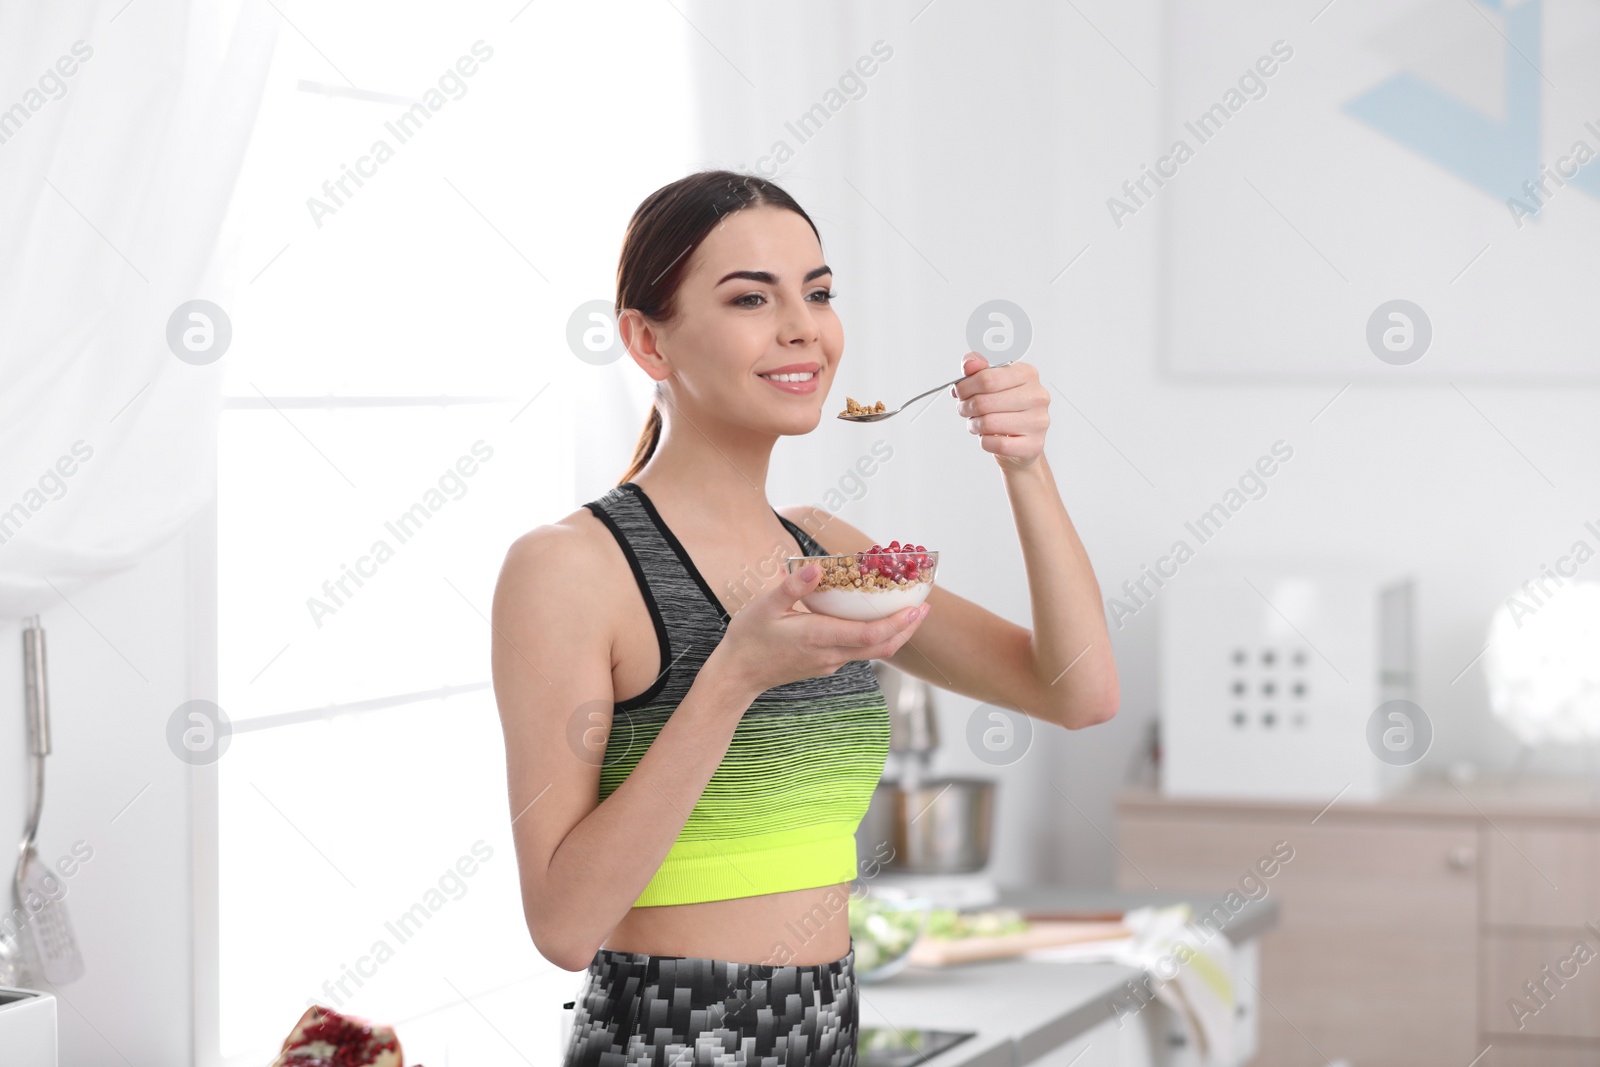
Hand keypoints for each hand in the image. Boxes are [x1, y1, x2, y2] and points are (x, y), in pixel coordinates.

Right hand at [708, 561, 930, 697]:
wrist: (737, 675)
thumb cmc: (749, 638)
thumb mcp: (765, 607)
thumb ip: (792, 587)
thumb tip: (816, 568)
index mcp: (819, 638)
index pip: (869, 634)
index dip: (897, 623)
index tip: (917, 608)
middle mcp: (830, 654)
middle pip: (881, 647)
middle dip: (907, 629)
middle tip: (924, 607)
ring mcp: (829, 663)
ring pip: (872, 652)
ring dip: (894, 634)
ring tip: (908, 612)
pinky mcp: (825, 664)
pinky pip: (859, 652)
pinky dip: (875, 637)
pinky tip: (875, 621)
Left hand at [951, 352, 1048, 469]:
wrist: (1023, 439)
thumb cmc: (1006, 408)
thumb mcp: (992, 382)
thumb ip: (978, 369)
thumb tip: (969, 364)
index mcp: (1027, 374)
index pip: (987, 379)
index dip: (965, 387)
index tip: (960, 392)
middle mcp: (1036, 396)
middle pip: (984, 402)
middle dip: (966, 407)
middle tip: (965, 409)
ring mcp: (1037, 421)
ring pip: (989, 424)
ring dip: (974, 425)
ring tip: (977, 423)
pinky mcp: (1033, 444)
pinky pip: (996, 444)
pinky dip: (985, 442)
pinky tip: (989, 436)